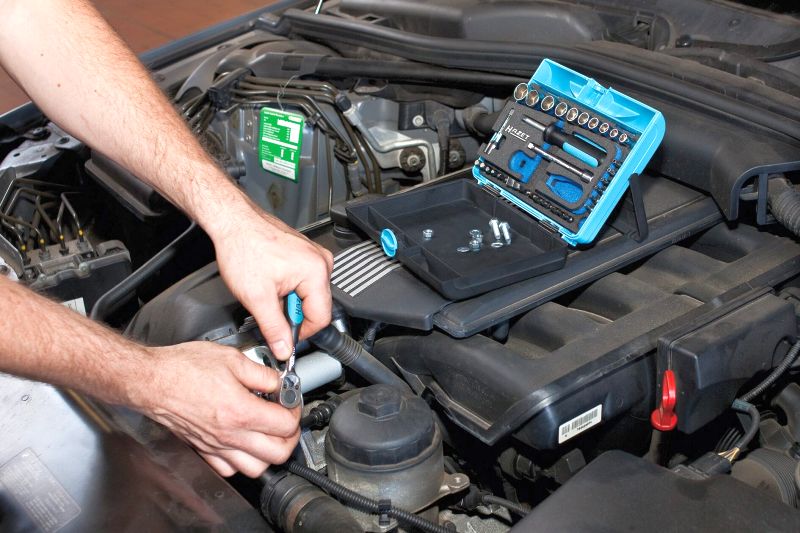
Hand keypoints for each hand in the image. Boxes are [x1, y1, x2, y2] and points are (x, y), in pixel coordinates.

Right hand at [138, 342, 299, 476]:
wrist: (151, 380)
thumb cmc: (183, 368)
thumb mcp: (232, 358)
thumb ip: (262, 373)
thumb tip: (279, 382)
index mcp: (240, 411)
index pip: (286, 425)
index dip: (295, 411)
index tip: (291, 401)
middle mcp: (229, 435)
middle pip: (278, 454)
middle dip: (290, 437)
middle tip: (287, 420)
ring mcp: (215, 446)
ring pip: (256, 468)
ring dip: (269, 453)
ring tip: (269, 434)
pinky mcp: (203, 450)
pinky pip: (230, 470)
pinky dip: (243, 462)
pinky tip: (244, 443)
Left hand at [210, 206, 333, 359]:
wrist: (232, 221)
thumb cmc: (243, 246)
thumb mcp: (257, 298)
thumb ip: (274, 328)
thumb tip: (284, 348)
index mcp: (317, 271)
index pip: (321, 318)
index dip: (301, 334)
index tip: (284, 337)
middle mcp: (321, 262)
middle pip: (316, 306)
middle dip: (292, 314)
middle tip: (268, 309)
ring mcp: (314, 255)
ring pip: (309, 294)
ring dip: (289, 300)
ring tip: (267, 290)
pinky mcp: (304, 253)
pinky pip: (304, 281)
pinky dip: (288, 288)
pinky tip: (270, 280)